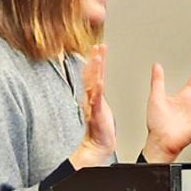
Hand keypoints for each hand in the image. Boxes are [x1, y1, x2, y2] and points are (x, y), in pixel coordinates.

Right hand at [70, 44, 115, 168]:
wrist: (97, 144)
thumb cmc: (100, 127)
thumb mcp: (100, 105)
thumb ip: (98, 93)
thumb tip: (99, 82)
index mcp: (93, 95)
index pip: (94, 73)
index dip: (95, 60)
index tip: (98, 47)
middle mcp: (91, 98)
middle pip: (91, 75)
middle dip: (94, 60)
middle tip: (97, 46)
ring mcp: (92, 105)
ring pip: (92, 84)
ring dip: (95, 71)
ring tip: (98, 58)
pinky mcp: (96, 113)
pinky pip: (96, 100)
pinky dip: (97, 90)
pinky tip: (99, 82)